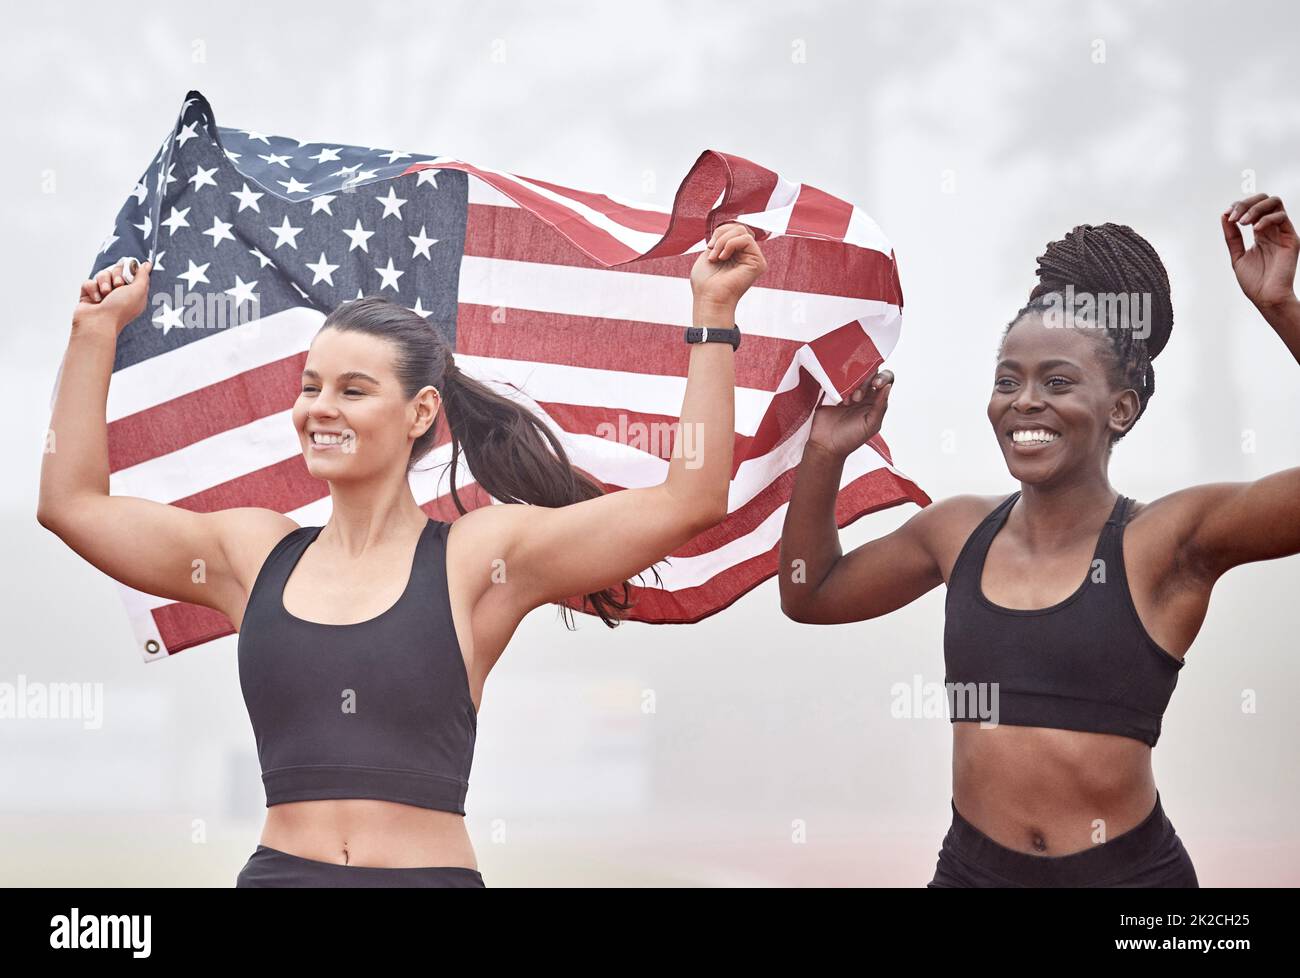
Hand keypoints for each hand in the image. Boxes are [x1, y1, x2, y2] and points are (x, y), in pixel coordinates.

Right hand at [73, 257, 151, 335]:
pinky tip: (95, 299)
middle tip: (118, 285)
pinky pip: (89, 282)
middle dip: (116, 275)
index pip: (132, 272)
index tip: (128, 270)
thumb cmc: (121, 309)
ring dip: (104, 282)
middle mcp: (119, 293)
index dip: (129, 269)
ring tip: (105, 294)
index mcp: (133, 292)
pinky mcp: (89, 295)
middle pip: (116, 270)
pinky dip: (92, 289)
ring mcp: (103, 294)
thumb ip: (143, 276)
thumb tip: (147, 265)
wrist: (98, 323)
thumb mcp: (138, 290)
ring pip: (102, 274)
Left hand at [690, 222, 766, 308]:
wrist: (708, 298)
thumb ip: (721, 239)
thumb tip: (727, 226)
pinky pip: (746, 239)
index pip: (734, 229)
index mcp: (736, 253)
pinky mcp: (758, 262)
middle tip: (711, 251)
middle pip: (739, 227)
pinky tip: (723, 258)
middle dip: (720, 235)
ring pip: (742, 231)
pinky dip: (730, 244)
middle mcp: (747, 255)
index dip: (720, 232)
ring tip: (715, 257)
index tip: (709, 247)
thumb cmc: (705, 282)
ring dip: (723, 241)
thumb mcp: (710, 252)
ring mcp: (753, 259)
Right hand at [807, 369, 893, 458]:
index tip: (876, 384)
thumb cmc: (851, 438)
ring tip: (846, 402)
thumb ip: (881, 406)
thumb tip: (888, 386)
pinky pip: (837, 378)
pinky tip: (838, 399)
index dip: (883, 377)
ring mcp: (847, 390)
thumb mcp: (871, 425)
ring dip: (852, 385)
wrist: (826, 445)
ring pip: (854, 374)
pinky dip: (839, 384)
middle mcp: (864, 393)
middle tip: (857, 398)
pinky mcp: (833, 390)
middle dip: (865, 382)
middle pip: (869, 373)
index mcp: (876, 400)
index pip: (886, 380)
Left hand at [1222, 194, 1297, 314]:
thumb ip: (1232, 237)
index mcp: (1260, 233)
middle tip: (1234, 217)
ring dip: (1255, 208)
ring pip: (1274, 203)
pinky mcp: (1290, 238)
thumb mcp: (1237, 256)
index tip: (1226, 216)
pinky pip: (1282, 218)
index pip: (1252, 208)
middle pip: (1264, 200)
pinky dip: (1266, 219)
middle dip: (1246, 203)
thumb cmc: (1254, 282)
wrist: (1267, 298)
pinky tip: (1255, 230)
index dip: (1238, 206)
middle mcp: (1272, 230)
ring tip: (1242, 223)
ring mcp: (1282, 233)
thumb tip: (1224, 216)